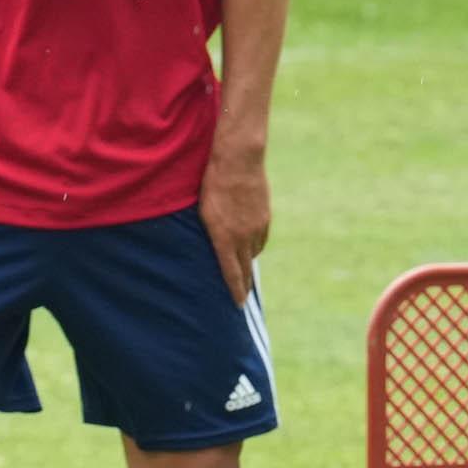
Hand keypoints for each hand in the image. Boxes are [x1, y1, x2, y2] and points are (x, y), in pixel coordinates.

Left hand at [201, 155, 269, 303]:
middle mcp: (243, 236)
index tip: (238, 305)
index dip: (236, 291)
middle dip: (244, 285)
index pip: (231, 273)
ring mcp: (257, 227)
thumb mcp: (202, 212)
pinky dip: (254, 246)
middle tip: (243, 299)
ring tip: (243, 271)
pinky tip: (249, 246)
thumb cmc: (211, 185)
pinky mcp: (265, 217)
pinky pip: (261, 239)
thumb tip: (214, 248)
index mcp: (224, 238)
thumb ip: (210, 234)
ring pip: (253, 253)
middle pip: (245, 268)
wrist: (238, 161)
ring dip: (247, 262)